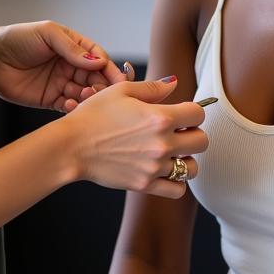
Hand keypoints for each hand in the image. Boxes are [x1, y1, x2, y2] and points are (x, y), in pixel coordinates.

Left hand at [0, 20, 127, 111]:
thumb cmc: (18, 39)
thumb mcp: (48, 34)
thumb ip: (73, 48)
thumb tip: (98, 61)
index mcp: (73, 47)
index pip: (98, 57)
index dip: (109, 68)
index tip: (118, 78)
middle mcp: (70, 66)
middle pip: (95, 78)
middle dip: (102, 86)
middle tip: (101, 91)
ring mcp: (61, 83)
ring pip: (84, 94)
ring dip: (89, 98)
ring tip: (85, 98)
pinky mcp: (50, 100)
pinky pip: (69, 107)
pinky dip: (74, 108)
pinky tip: (71, 106)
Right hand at [59, 77, 209, 198]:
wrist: (72, 145)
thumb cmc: (94, 115)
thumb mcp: (122, 91)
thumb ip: (153, 87)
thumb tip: (175, 83)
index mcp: (159, 117)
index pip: (198, 114)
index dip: (192, 111)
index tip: (181, 113)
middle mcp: (162, 143)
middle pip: (202, 141)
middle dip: (192, 133)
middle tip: (177, 132)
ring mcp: (154, 167)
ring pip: (192, 168)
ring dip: (186, 159)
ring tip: (171, 152)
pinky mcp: (145, 184)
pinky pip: (177, 190)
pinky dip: (176, 181)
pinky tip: (164, 170)